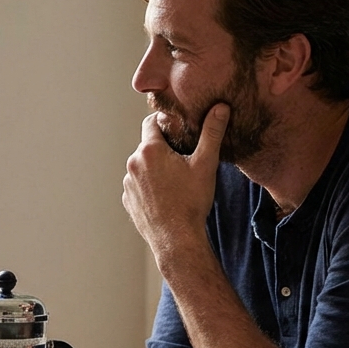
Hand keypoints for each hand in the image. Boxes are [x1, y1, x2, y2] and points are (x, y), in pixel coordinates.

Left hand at [122, 103, 229, 258]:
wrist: (177, 240)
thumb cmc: (192, 202)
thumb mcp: (206, 164)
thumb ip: (212, 133)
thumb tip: (221, 107)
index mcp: (149, 150)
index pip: (152, 122)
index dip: (167, 121)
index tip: (179, 127)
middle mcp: (133, 164)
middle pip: (148, 145)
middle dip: (164, 147)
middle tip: (184, 156)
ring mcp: (127, 183)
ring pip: (143, 166)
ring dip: (156, 167)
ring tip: (177, 180)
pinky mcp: (128, 200)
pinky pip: (138, 185)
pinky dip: (150, 185)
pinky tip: (167, 195)